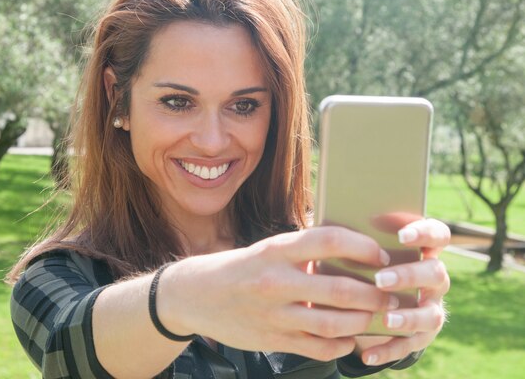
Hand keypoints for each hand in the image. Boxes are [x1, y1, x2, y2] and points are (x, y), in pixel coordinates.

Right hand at [159, 227, 398, 361]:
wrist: (195, 295)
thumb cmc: (239, 268)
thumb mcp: (267, 250)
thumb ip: (303, 251)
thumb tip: (349, 247)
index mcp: (275, 250)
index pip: (329, 240)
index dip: (362, 247)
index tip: (381, 255)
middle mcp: (275, 281)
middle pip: (341, 289)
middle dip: (376, 294)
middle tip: (393, 293)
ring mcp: (274, 314)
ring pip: (334, 323)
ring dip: (364, 321)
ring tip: (378, 316)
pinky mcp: (272, 340)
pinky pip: (319, 348)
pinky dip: (342, 345)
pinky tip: (351, 338)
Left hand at [357, 215, 450, 365]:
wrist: (367, 300)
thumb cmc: (362, 264)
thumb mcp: (362, 251)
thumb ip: (358, 241)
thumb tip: (329, 227)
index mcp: (422, 250)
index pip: (437, 234)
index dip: (424, 232)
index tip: (401, 236)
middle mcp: (433, 278)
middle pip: (435, 273)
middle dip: (408, 275)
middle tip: (380, 279)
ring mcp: (431, 307)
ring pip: (431, 314)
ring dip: (408, 317)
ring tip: (386, 320)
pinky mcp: (421, 334)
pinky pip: (410, 344)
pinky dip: (388, 350)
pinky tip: (367, 354)